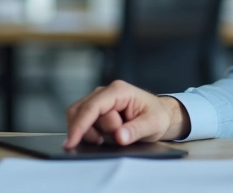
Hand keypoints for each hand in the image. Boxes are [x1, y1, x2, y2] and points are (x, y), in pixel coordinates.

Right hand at [64, 80, 188, 148]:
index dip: (80, 125)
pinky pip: (83, 120)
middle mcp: (105, 91)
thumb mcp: (153, 124)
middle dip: (92, 130)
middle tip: (114, 135)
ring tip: (113, 134)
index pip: (92, 107)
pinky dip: (89, 132)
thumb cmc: (157, 115)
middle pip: (81, 111)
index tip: (72, 141)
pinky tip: (104, 136)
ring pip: (80, 117)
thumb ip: (136, 130)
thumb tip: (119, 137)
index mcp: (119, 91)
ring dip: (92, 131)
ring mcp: (99, 99)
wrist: (160, 114)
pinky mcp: (96, 108)